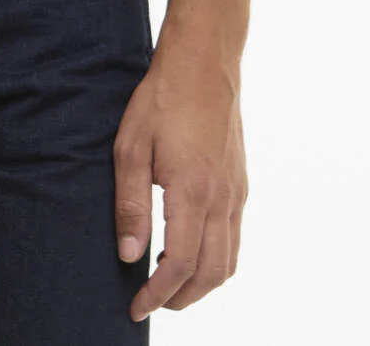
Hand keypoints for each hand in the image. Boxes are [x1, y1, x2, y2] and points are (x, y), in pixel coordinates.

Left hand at [113, 37, 247, 321]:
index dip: (158, 295)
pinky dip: (217, 260)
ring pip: (229, 261)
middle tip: (151, 302)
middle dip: (181, 299)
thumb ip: (130, 204)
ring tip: (170, 285)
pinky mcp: (241, 183)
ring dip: (202, 284)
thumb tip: (129, 254)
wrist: (204, 62)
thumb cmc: (163, 98)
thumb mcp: (131, 147)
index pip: (180, 266)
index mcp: (192, 192)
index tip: (136, 306)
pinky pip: (235, 237)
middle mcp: (222, 199)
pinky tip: (192, 250)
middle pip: (211, 275)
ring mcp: (236, 192)